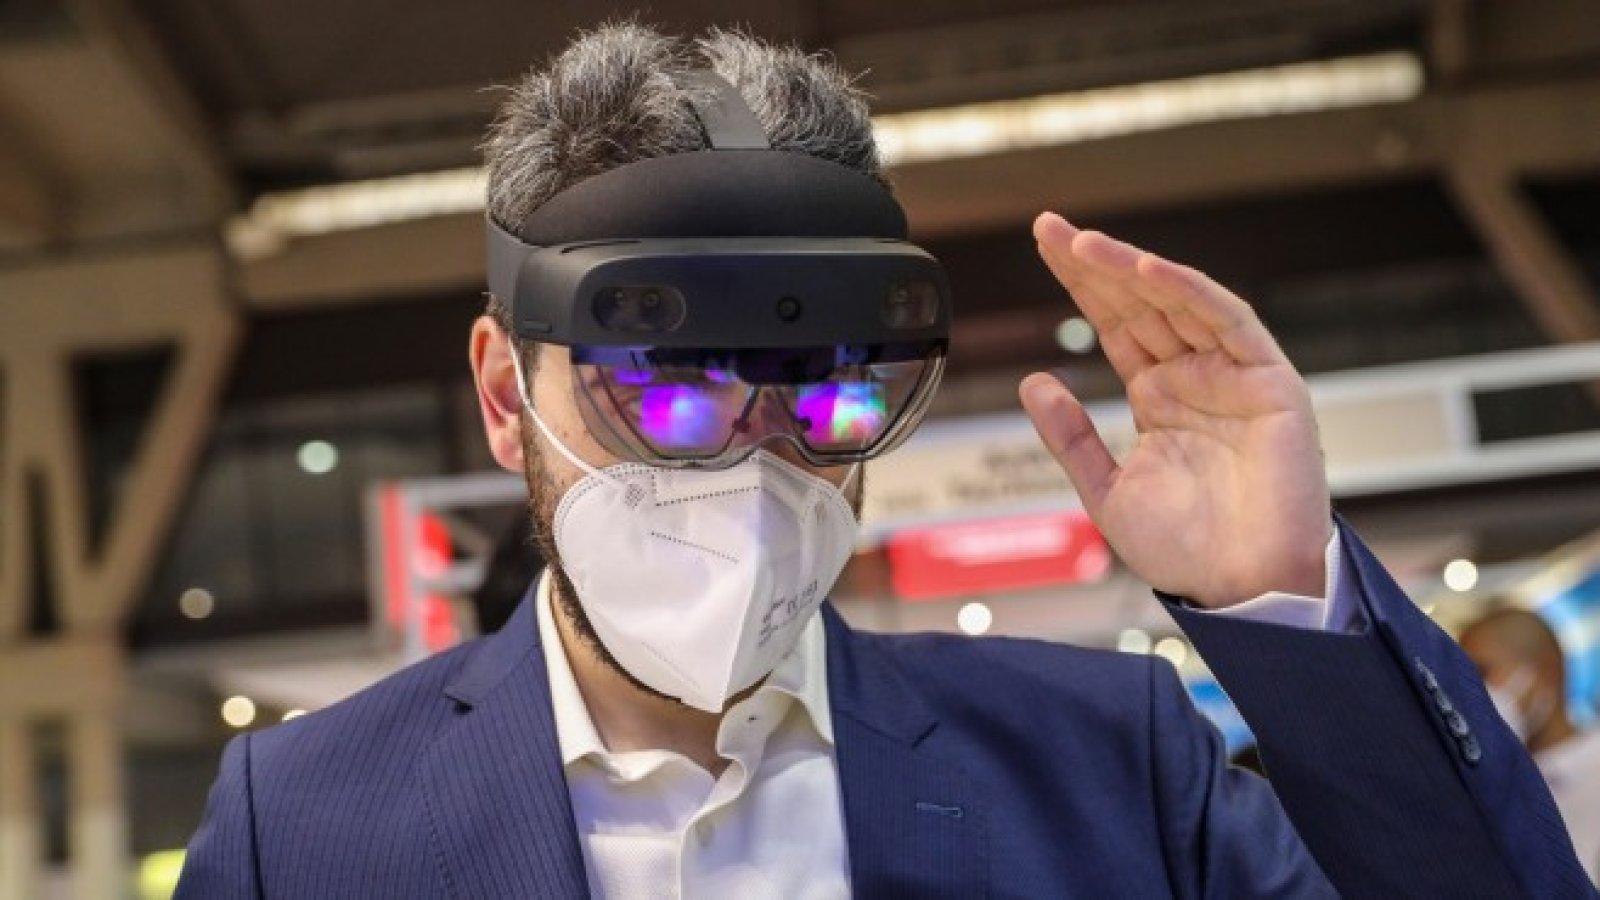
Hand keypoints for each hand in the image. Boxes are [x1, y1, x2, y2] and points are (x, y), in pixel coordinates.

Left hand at [1019, 212, 1331, 607]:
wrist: (1244, 591)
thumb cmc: (1188, 550)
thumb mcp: (1107, 490)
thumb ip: (1071, 437)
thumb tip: (1032, 381)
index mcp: (1159, 397)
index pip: (1115, 326)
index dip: (1081, 286)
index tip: (1044, 248)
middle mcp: (1195, 378)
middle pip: (1139, 304)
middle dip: (1094, 265)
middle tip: (1049, 227)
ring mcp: (1232, 376)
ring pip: (1178, 304)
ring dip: (1132, 269)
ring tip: (1083, 242)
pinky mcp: (1270, 382)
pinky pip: (1229, 322)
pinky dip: (1190, 292)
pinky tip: (1148, 269)